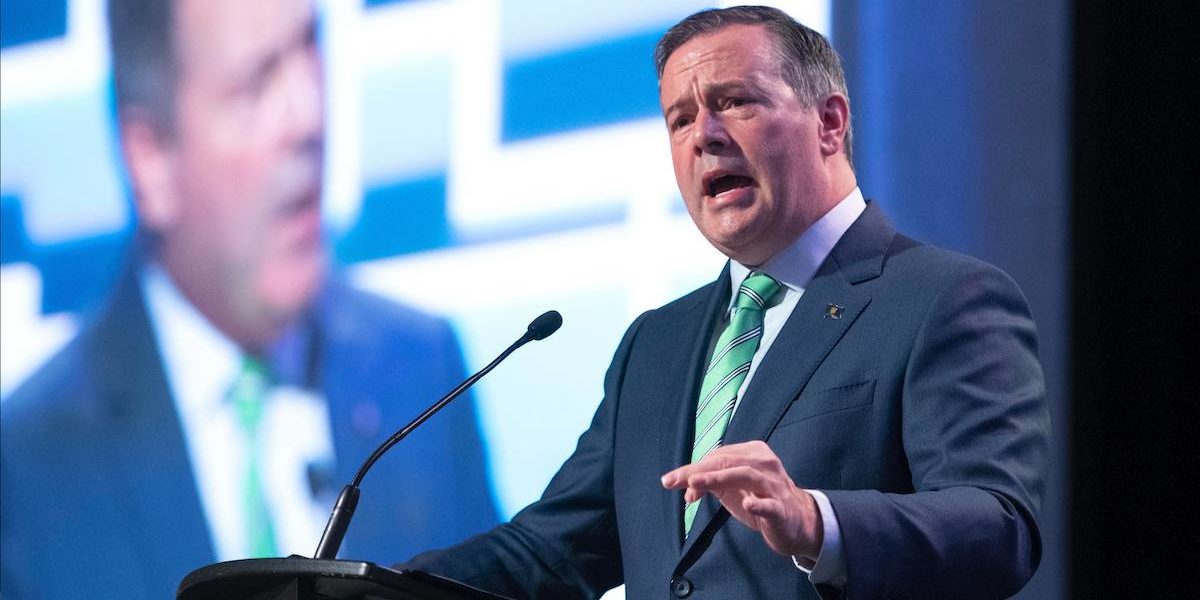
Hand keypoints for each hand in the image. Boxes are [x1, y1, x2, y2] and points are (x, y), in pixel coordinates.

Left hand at [661, 441, 822, 560]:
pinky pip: (771, 505)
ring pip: (746, 475)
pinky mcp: (782, 509)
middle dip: (697, 471)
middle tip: (672, 481)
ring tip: (696, 483)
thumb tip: (685, 488)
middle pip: (727, 462)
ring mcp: (775, 486)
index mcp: (752, 453)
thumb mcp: (732, 488)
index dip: (694, 469)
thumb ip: (709, 483)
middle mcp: (764, 464)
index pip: (718, 456)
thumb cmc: (760, 499)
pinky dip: (759, 504)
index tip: (672, 483)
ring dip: (718, 478)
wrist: (796, 523)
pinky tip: (748, 504)